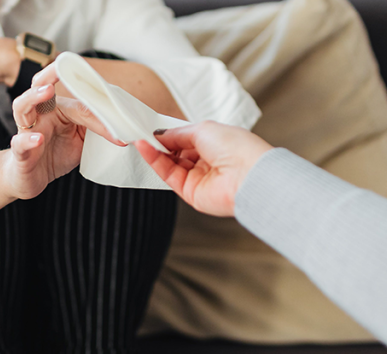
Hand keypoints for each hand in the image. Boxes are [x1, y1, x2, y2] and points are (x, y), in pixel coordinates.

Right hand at [1, 83, 124, 199]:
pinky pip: (19, 142)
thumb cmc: (55, 154)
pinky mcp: (20, 153)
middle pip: (38, 86)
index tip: (115, 107)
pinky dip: (28, 139)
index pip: (76, 97)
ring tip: (48, 91)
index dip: (97, 106)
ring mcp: (27, 131)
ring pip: (22, 107)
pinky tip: (38, 139)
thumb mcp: (81, 140)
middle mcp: (40, 114)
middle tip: (61, 66)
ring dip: (34, 96)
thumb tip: (122, 128)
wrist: (32, 178)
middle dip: (50, 73)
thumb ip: (95, 128)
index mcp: (57, 108)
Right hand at [134, 122, 273, 216]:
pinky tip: (145, 148)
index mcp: (215, 144)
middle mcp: (207, 162)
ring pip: (169, 164)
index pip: (186, 138)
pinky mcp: (190, 193)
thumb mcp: (203, 129)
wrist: (248, 176)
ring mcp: (198, 178)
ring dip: (153, 151)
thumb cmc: (235, 148)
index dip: (169, 133)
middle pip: (176, 152)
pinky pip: (168, 175)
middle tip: (140, 131)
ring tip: (139, 138)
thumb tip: (159, 134)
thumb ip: (178, 133)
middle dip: (159, 143)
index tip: (151, 126)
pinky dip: (155, 161)